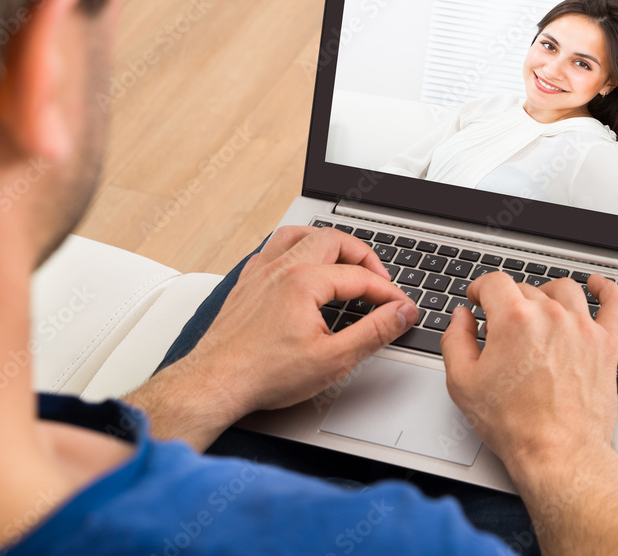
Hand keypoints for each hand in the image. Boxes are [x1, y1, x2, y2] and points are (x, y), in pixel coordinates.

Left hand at [127, 226, 417, 449]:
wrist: (215, 383)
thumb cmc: (263, 374)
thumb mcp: (333, 359)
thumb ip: (374, 332)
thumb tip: (401, 313)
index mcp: (304, 281)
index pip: (360, 277)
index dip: (389, 292)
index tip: (403, 307)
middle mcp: (281, 268)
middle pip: (333, 240)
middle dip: (363, 257)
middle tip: (379, 280)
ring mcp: (260, 272)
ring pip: (300, 234)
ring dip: (328, 243)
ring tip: (345, 260)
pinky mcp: (246, 283)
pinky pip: (273, 248)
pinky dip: (296, 249)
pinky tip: (301, 265)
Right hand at [442, 276, 617, 554]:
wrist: (557, 453)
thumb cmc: (514, 424)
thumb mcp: (462, 382)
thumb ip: (455, 340)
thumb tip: (462, 317)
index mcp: (513, 318)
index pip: (494, 282)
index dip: (480, 289)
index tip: (478, 299)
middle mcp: (551, 315)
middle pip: (526, 289)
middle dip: (508, 303)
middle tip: (501, 328)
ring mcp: (582, 327)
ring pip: (564, 290)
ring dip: (546, 294)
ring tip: (538, 308)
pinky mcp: (606, 344)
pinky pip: (614, 305)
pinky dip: (606, 290)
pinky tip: (598, 286)